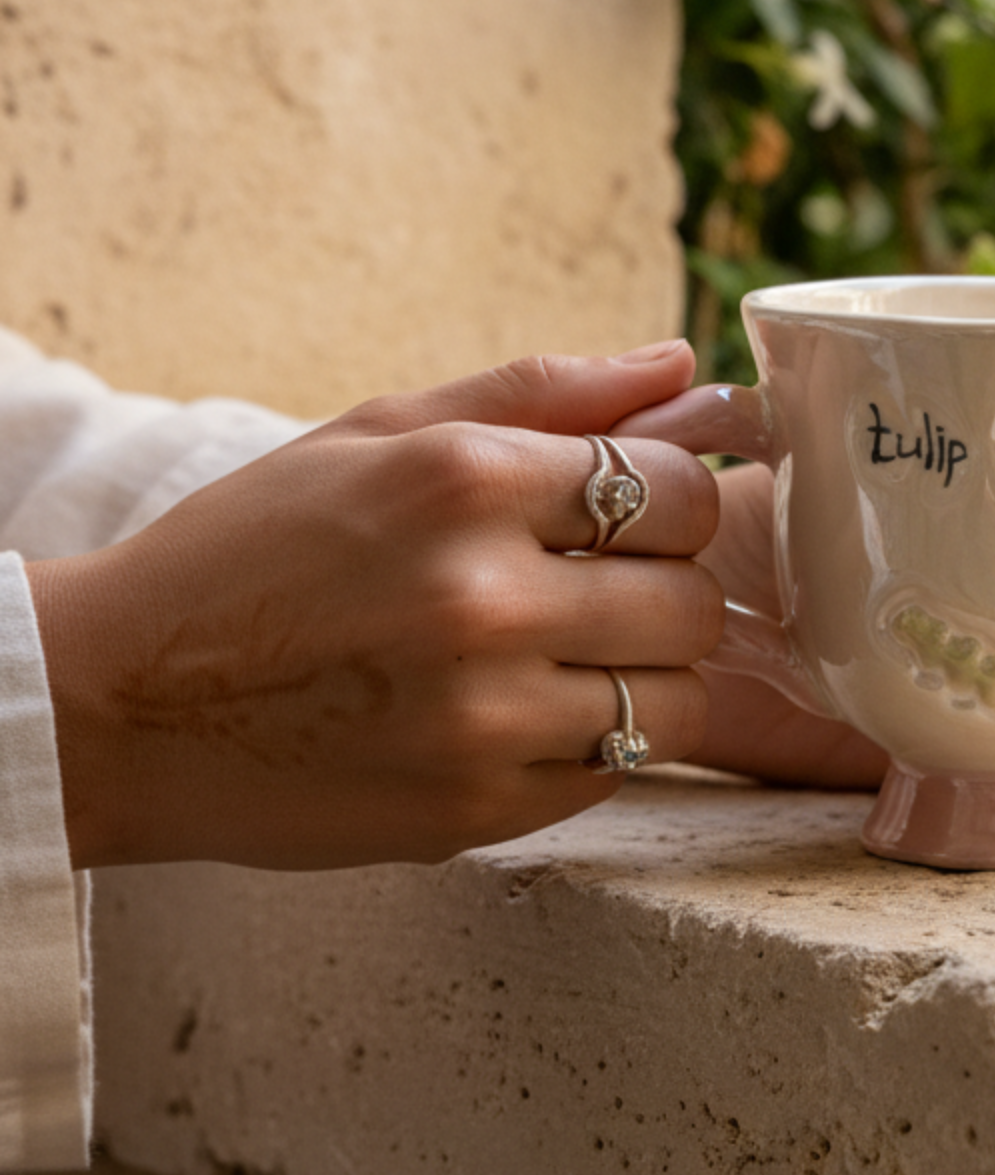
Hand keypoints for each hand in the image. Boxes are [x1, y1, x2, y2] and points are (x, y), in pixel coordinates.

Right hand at [31, 343, 727, 869]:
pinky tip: (522, 712)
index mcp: (465, 482)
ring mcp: (481, 719)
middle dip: (668, 588)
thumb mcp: (382, 433)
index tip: (634, 514)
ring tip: (572, 653)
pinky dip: (594, 740)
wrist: (117, 704)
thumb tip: (685, 364)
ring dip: (649, 674)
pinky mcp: (474, 811)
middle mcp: (482, 599)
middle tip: (601, 587)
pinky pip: (618, 771)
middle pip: (697, 600)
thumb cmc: (255, 548)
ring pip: (681, 699)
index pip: (682, 490)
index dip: (677, 500)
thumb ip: (546, 392)